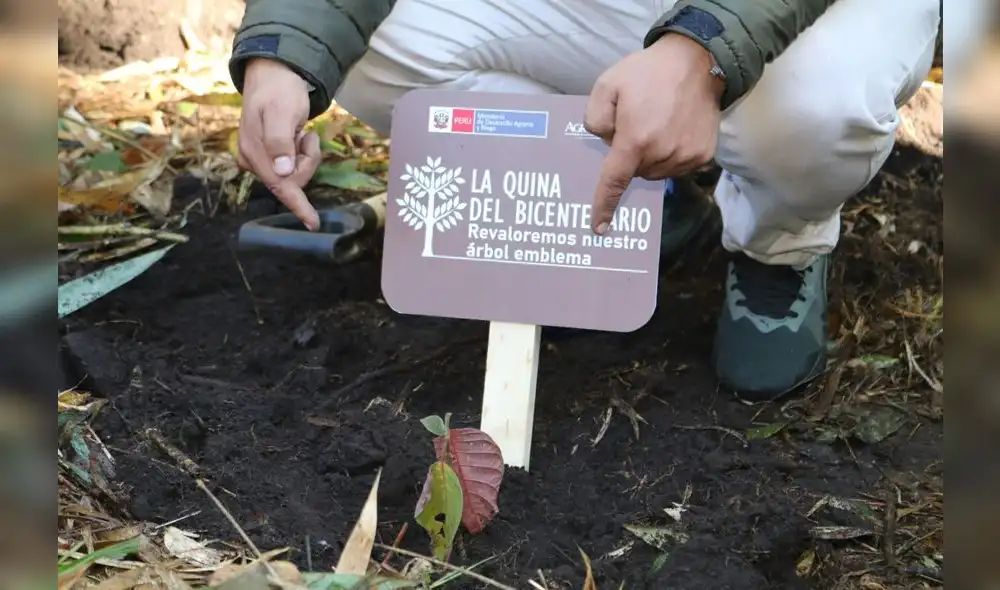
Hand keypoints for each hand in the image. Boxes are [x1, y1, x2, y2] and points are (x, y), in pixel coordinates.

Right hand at [238, 58, 320, 229]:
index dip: (297, 205)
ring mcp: (262, 160)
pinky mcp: (270, 157)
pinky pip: (294, 166)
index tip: (313, 223)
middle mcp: (255, 160)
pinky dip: (302, 152)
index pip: (279, 185)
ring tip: (300, 132)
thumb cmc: (278, 91)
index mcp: (254, 151)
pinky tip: (296, 135)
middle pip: (293, 180)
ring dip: (306, 154)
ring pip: (296, 173)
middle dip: (306, 160)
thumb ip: (280, 142)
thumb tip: (281, 172)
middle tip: (305, 135)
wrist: (273, 74)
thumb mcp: (281, 111)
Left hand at [585, 34, 723, 233]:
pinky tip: (671, 131)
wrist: (698, 61)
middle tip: (633, 128)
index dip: (604, 206)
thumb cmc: (648, 72)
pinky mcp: (703, 155)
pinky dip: (669, 156)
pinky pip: (677, 167)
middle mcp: (662, 154)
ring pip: (656, 173)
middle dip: (629, 157)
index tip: (599, 227)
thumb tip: (604, 142)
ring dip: (649, 158)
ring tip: (654, 126)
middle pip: (636, 173)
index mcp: (636, 140)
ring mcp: (686, 157)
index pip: (615, 182)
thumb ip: (594, 119)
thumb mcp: (607, 86)